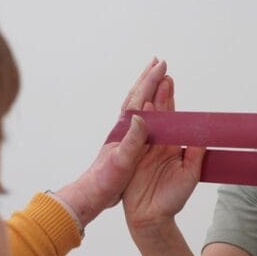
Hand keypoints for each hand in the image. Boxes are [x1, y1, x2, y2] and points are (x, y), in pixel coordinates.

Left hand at [53, 59, 167, 226]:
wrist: (92, 193)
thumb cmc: (106, 179)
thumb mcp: (122, 161)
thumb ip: (133, 139)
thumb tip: (141, 115)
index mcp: (124, 129)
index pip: (140, 98)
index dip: (152, 81)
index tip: (163, 66)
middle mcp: (123, 128)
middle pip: (137, 96)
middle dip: (149, 78)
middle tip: (160, 62)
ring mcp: (123, 135)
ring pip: (137, 105)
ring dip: (146, 90)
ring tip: (155, 78)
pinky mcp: (126, 144)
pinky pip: (139, 118)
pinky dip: (145, 107)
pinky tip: (148, 109)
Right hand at [121, 61, 204, 238]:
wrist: (152, 219)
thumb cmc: (171, 200)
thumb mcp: (190, 175)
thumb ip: (196, 155)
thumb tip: (205, 135)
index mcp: (170, 145)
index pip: (171, 116)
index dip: (169, 98)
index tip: (169, 80)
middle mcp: (155, 144)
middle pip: (157, 113)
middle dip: (158, 92)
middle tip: (161, 72)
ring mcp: (142, 150)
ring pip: (145, 121)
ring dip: (148, 102)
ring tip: (152, 84)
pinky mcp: (132, 159)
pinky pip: (134, 138)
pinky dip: (138, 124)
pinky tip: (142, 110)